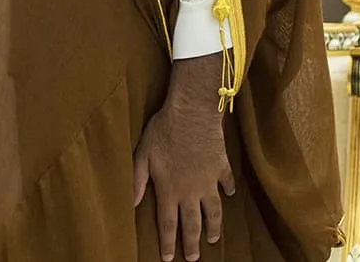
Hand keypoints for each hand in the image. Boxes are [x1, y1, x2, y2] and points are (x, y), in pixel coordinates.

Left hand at [133, 57, 234, 260]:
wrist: (192, 112)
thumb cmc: (163, 131)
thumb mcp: (142, 155)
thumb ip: (136, 180)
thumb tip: (130, 204)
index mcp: (169, 190)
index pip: (168, 224)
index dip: (168, 243)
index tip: (170, 259)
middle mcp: (190, 191)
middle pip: (192, 224)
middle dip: (192, 243)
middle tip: (194, 258)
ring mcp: (208, 180)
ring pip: (213, 211)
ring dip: (214, 226)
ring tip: (214, 239)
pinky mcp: (221, 166)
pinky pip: (226, 182)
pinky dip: (228, 190)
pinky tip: (229, 195)